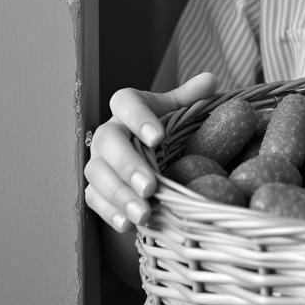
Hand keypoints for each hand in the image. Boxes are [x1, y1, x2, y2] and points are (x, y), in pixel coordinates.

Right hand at [83, 72, 218, 231]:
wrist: (151, 155)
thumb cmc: (167, 127)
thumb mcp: (179, 110)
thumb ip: (191, 97)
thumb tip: (210, 80)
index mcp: (128, 106)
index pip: (124, 102)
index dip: (139, 119)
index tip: (159, 137)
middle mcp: (109, 131)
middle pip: (108, 143)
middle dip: (127, 166)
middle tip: (150, 186)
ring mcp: (98, 160)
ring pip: (98, 175)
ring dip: (120, 195)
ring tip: (144, 213)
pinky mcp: (95, 186)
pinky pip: (94, 199)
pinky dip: (111, 212)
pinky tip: (128, 225)